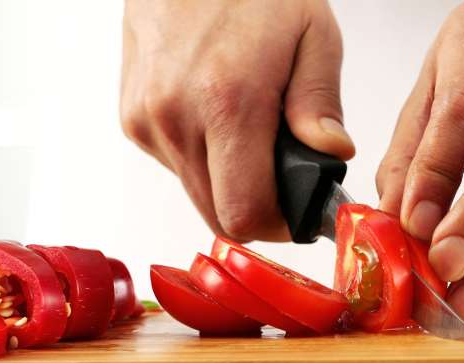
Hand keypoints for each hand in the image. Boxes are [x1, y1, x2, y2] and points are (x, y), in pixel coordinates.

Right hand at [121, 0, 353, 240]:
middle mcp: (176, 118)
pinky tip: (218, 123)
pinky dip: (204, 161)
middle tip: (283, 181)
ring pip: (197, 194)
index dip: (277, 226)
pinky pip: (177, 167)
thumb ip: (320, 104)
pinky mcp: (132, 120)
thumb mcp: (312, 35)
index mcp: (228, 102)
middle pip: (218, 215)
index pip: (245, 213)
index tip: (298, 213)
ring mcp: (148, 121)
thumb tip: (331, 155)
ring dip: (229, 184)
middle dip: (257, 209)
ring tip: (251, 141)